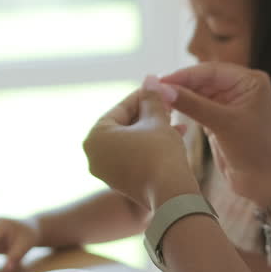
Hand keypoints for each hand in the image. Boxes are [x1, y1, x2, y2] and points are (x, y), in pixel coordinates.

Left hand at [83, 80, 198, 209]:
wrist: (171, 193)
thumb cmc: (160, 152)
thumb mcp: (156, 120)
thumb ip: (151, 98)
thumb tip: (150, 78)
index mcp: (95, 137)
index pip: (120, 109)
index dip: (143, 96)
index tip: (158, 88)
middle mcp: (94, 156)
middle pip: (125, 126)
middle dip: (150, 114)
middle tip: (169, 104)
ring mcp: (106, 173)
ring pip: (132, 142)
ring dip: (154, 130)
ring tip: (176, 120)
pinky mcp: (121, 184)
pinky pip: (134, 157)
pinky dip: (150, 147)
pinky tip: (174, 137)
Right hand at [158, 63, 270, 207]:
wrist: (264, 183)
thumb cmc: (254, 151)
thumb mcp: (223, 124)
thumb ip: (193, 104)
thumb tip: (163, 88)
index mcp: (250, 81)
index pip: (212, 71)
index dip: (185, 75)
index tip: (160, 81)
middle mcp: (241, 88)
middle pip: (203, 80)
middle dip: (180, 85)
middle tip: (154, 91)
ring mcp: (230, 103)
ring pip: (198, 93)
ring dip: (180, 96)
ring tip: (157, 100)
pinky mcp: (220, 118)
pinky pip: (198, 107)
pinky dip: (184, 108)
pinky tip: (167, 108)